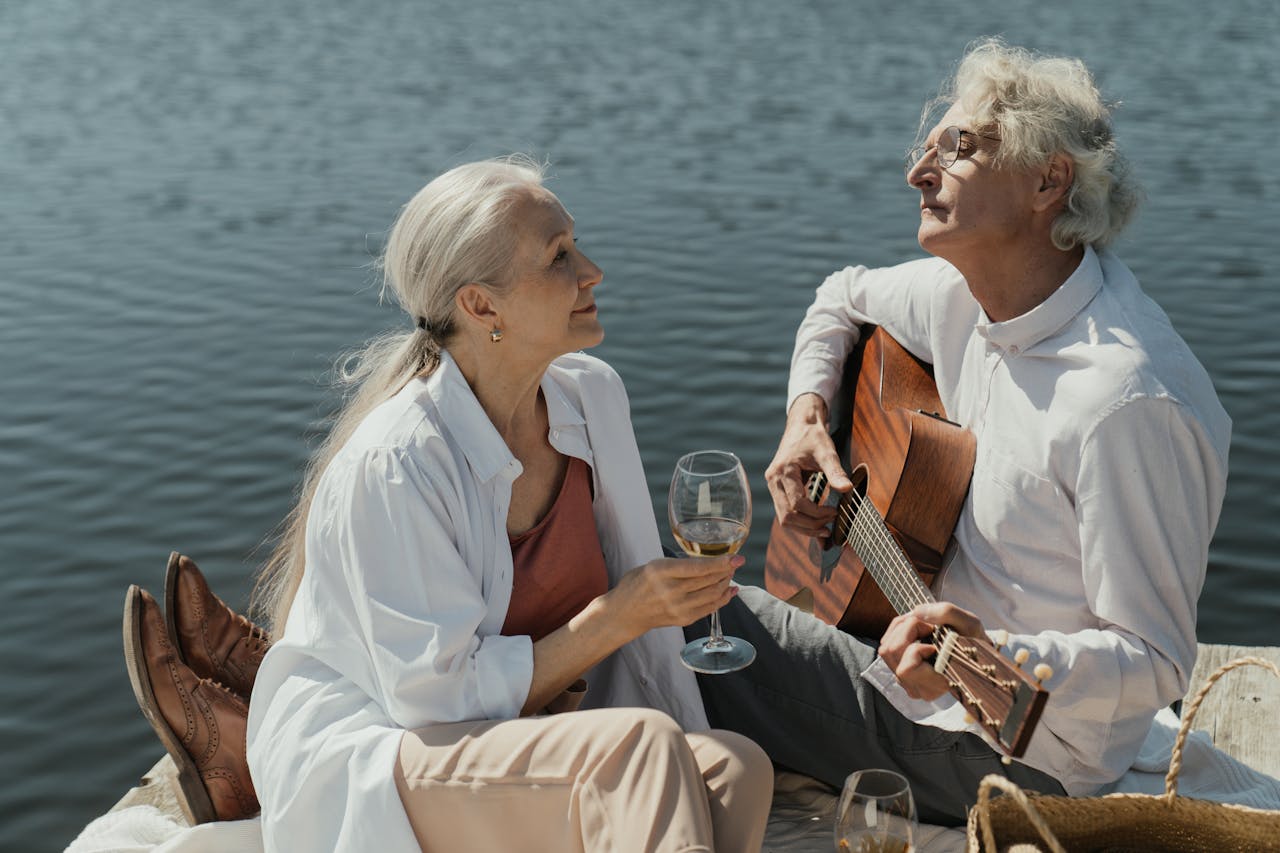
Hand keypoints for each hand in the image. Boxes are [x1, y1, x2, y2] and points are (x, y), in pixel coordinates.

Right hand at [609, 555, 742, 635]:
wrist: (625, 613)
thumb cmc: (638, 584)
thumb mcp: (654, 565)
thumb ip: (678, 564)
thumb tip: (708, 560)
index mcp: (661, 571)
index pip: (698, 567)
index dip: (721, 562)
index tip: (737, 557)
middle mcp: (671, 591)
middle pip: (709, 580)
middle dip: (727, 570)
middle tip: (735, 563)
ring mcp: (678, 608)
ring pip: (713, 594)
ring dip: (726, 583)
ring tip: (730, 574)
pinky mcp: (683, 619)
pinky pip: (710, 608)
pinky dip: (723, 599)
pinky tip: (729, 590)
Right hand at [765, 393, 852, 536]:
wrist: (801, 425)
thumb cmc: (813, 437)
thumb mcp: (827, 452)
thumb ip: (835, 472)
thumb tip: (847, 489)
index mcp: (783, 471)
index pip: (798, 503)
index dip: (817, 513)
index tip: (835, 512)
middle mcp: (773, 480)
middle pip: (787, 516)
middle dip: (810, 525)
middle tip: (830, 526)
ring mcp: (773, 485)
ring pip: (783, 518)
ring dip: (804, 527)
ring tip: (823, 530)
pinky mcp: (777, 488)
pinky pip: (784, 512)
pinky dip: (799, 521)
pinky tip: (815, 523)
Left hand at [877, 602, 984, 700]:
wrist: (973, 651)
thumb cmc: (972, 641)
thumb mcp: (970, 624)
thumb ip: (947, 613)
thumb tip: (916, 612)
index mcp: (937, 685)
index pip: (907, 669)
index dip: (918, 648)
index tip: (937, 641)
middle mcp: (918, 689)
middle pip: (891, 652)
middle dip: (908, 628)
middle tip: (929, 627)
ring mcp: (906, 681)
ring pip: (885, 649)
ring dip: (902, 628)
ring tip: (923, 627)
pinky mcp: (897, 669)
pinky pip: (885, 646)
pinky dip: (898, 631)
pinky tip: (916, 631)